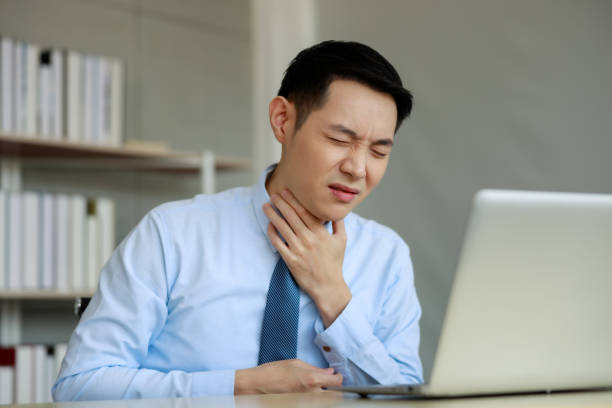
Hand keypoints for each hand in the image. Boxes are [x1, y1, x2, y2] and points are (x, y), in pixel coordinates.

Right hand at [234, 359, 342, 393]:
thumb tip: (329, 372)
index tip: (336, 375)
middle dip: (333, 388)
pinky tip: (308, 390)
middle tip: (329, 382)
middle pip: (334, 395)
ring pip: (323, 399)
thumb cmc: (273, 372)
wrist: (256, 385)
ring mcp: (306, 402)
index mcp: (312, 380)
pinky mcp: (299, 404)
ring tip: (316, 385)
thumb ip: (315, 369)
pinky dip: (314, 396)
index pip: (337, 382)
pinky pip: (313, 400)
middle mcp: (312, 394)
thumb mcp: (295, 364)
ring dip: (324, 392)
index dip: (339, 377)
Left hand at [263, 189, 350, 326]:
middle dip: (281, 203)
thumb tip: (336, 210)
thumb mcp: (342, 241)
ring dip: (273, 215)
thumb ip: (339, 223)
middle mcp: (308, 239)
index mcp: (320, 233)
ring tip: (266, 206)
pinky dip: (272, 233)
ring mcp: (298, 250)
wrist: (328, 286)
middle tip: (273, 195)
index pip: (304, 212)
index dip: (293, 200)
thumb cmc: (334, 263)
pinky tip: (269, 225)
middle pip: (291, 216)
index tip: (285, 192)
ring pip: (282, 228)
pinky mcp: (290, 260)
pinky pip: (278, 243)